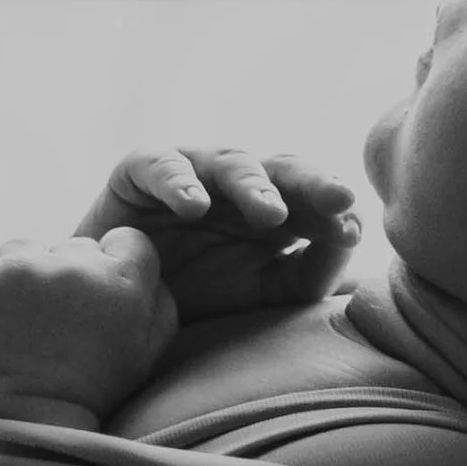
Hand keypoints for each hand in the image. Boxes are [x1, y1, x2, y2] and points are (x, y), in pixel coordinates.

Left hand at [0, 229, 182, 426]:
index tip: (95, 298)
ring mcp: (17, 268)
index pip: (125, 240)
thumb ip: (160, 306)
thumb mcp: (144, 358)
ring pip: (21, 250)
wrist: (11, 430)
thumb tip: (151, 273)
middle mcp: (73, 266)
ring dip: (18, 277)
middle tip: (51, 325)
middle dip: (63, 276)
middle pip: (70, 246)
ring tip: (14, 327)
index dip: (111, 265)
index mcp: (123, 281)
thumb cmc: (84, 397)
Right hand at [74, 144, 359, 324]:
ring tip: (270, 212)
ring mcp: (190, 170)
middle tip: (339, 198)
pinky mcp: (138, 170)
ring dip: (252, 184)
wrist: (112, 304)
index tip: (352, 232)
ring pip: (229, 161)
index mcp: (274, 207)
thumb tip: (354, 243)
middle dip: (311, 181)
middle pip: (282, 169)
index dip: (335, 213)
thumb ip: (307, 274)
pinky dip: (177, 181)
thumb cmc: (194, 294)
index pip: (314, 200)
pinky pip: (160, 164)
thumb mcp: (258, 293)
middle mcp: (236, 183)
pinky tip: (194, 206)